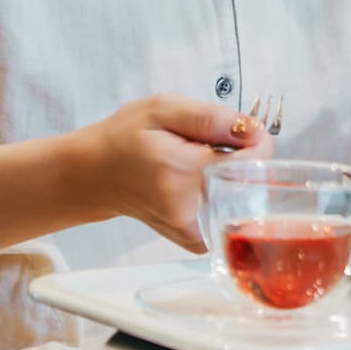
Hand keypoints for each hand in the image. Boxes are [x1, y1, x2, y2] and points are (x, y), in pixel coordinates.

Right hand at [75, 93, 268, 251]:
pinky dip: (224, 196)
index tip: (237, 130)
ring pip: (244, 198)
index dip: (255, 140)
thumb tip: (252, 130)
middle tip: (210, 146)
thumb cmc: (124, 137)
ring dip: (232, 177)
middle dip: (242, 157)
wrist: (94, 174)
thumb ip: (211, 118)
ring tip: (198, 164)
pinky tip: (198, 183)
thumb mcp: (162, 108)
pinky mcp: (193, 240)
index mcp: (183, 170)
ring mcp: (191, 229)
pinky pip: (230, 216)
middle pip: (251, 180)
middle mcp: (189, 207)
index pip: (252, 160)